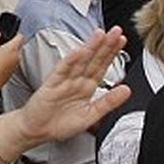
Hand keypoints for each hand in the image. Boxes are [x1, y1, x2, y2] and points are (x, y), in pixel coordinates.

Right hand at [0, 30, 22, 85]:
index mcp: (13, 48)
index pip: (20, 37)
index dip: (16, 34)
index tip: (11, 35)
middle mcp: (17, 55)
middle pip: (17, 46)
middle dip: (10, 45)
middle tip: (1, 45)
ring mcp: (16, 64)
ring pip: (15, 55)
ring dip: (9, 54)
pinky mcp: (12, 71)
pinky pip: (12, 63)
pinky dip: (7, 62)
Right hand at [15, 28, 130, 142]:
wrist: (36, 131)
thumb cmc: (60, 124)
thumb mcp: (91, 115)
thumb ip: (109, 102)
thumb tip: (126, 91)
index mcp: (87, 87)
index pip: (102, 66)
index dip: (112, 53)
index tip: (121, 41)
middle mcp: (77, 80)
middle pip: (94, 60)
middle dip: (105, 45)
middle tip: (115, 31)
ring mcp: (64, 81)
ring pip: (79, 61)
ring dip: (89, 48)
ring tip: (100, 35)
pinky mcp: (51, 85)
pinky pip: (62, 71)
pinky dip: (70, 61)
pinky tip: (78, 52)